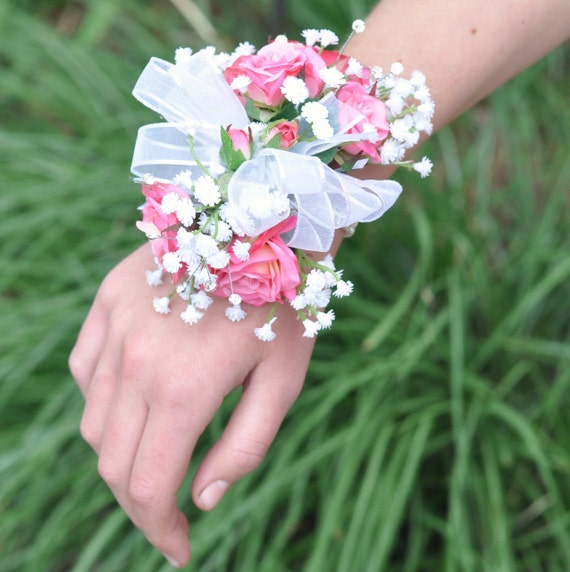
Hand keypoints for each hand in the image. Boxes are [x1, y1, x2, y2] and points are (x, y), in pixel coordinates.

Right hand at [69, 244, 313, 567]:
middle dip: (140, 501)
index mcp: (184, 389)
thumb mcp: (282, 381)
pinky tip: (137, 398)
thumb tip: (201, 499)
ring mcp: (116, 327)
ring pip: (94, 420)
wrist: (265, 228)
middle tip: (170, 511)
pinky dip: (104, 401)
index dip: (159, 529)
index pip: (147, 487)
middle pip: (112, 462)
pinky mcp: (109, 301)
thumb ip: (243, 447)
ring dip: (122, 453)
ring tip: (159, 453)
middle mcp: (136, 362)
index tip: (180, 547)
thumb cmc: (284, 307)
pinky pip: (87, 370)